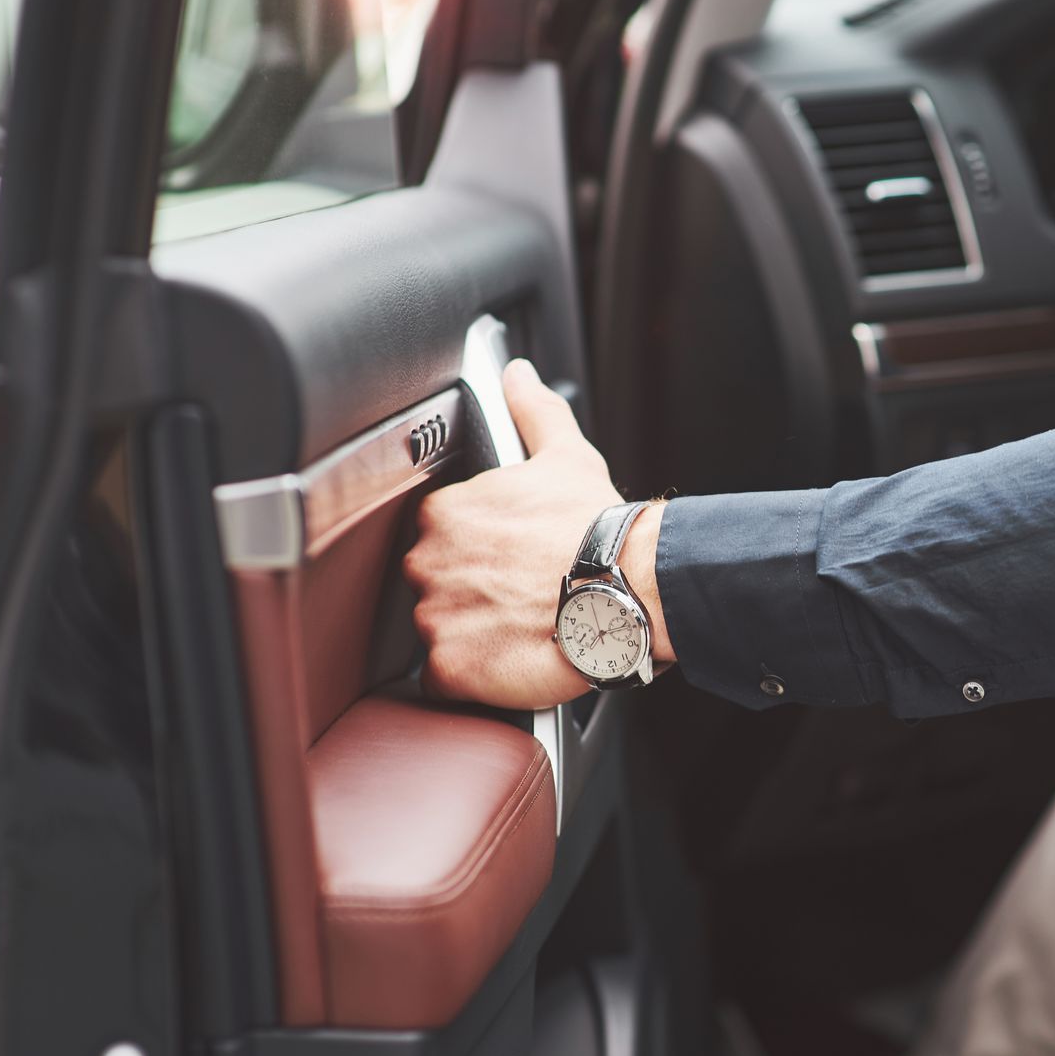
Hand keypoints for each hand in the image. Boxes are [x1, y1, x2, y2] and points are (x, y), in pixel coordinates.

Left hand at [405, 359, 670, 709]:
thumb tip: (518, 376)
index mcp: (444, 512)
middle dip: (467, 592)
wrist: (627, 590)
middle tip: (514, 597)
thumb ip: (532, 412)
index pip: (438, 536)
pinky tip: (506, 660)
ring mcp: (435, 617)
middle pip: (433, 583)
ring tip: (516, 631)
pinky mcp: (450, 668)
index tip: (504, 560)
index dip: (474, 551)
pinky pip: (442, 679)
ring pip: (437, 631)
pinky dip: (469, 677)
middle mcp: (428, 562)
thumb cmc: (597, 528)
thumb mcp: (564, 455)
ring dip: (469, 634)